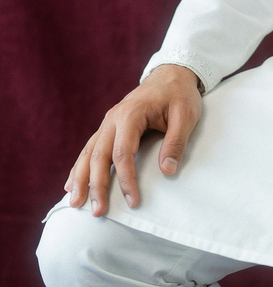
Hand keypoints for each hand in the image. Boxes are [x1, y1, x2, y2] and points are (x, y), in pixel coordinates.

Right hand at [64, 64, 202, 216]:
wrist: (171, 74)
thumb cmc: (179, 95)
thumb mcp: (186, 115)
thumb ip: (176, 142)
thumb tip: (167, 171)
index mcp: (131, 114)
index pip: (123, 154)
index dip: (126, 180)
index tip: (133, 202)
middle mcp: (113, 118)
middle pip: (98, 156)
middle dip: (96, 186)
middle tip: (97, 212)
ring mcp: (108, 122)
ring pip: (88, 152)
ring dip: (80, 179)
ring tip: (74, 203)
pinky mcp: (108, 127)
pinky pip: (89, 148)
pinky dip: (79, 167)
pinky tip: (71, 183)